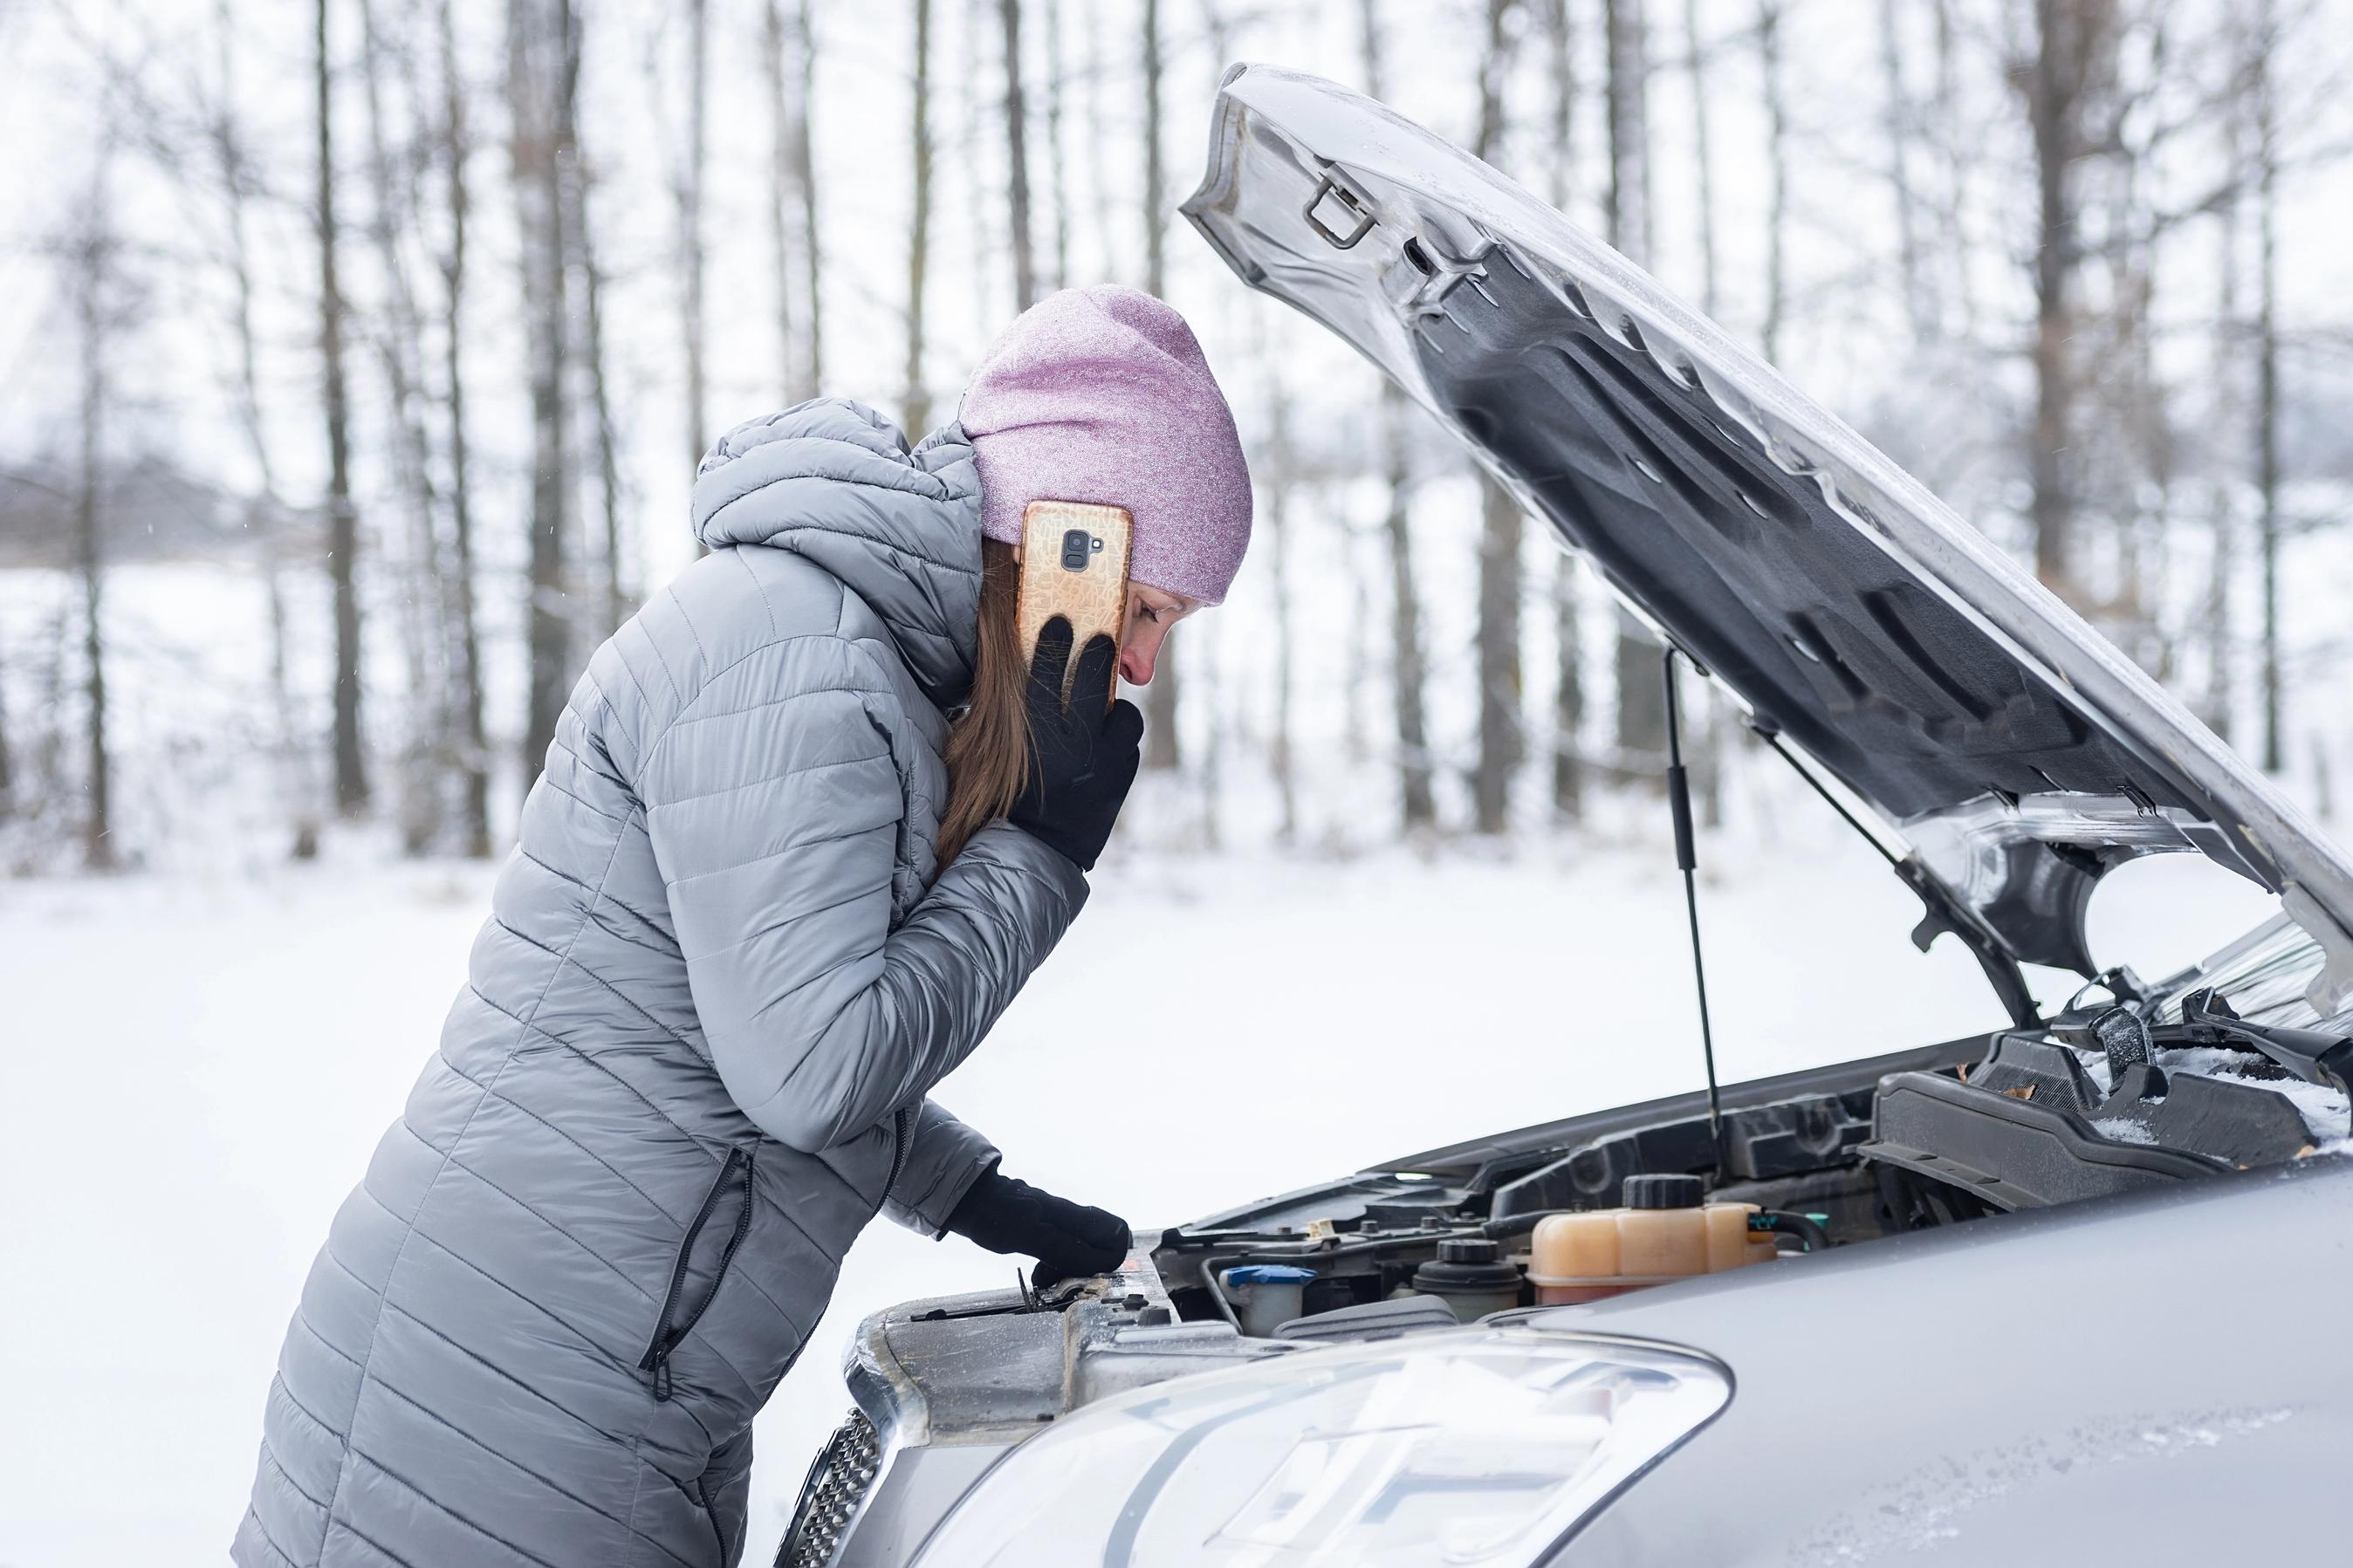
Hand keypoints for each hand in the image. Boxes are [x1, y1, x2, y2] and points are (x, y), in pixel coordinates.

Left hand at [945, 1166, 1132, 1283]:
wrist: (968, 1200)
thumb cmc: (995, 1215)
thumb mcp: (1029, 1235)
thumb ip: (1064, 1248)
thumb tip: (1099, 1263)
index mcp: (1074, 1216)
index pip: (1117, 1237)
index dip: (1108, 1261)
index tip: (1084, 1274)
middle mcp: (1073, 1219)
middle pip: (1102, 1249)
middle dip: (1089, 1270)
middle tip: (1064, 1278)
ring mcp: (1060, 1225)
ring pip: (1083, 1254)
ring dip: (1069, 1272)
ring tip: (1046, 1278)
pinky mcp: (1047, 1231)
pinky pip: (1064, 1255)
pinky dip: (1055, 1268)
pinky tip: (1039, 1272)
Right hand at [1006, 617, 1143, 871]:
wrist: (1035, 851)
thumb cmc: (1008, 800)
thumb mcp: (1000, 757)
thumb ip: (1013, 717)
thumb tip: (1021, 670)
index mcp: (1034, 738)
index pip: (1045, 676)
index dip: (1054, 644)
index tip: (1062, 622)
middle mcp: (1072, 747)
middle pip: (1091, 684)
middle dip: (1097, 655)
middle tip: (1101, 639)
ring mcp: (1102, 764)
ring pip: (1123, 716)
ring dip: (1115, 712)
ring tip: (1104, 714)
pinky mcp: (1121, 780)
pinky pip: (1129, 746)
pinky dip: (1118, 743)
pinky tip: (1105, 748)